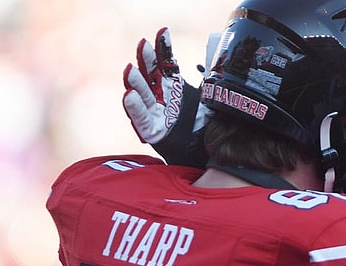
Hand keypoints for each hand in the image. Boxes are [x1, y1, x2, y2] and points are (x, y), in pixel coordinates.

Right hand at [122, 28, 211, 166]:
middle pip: (151, 76)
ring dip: (136, 83)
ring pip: (143, 96)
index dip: (164, 49)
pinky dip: (135, 108)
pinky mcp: (153, 132)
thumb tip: (215, 60)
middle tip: (143, 45)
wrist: (206, 154)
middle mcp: (162, 98)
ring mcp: (156, 114)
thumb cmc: (205, 126)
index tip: (163, 32)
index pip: (167, 64)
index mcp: (175, 88)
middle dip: (146, 61)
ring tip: (130, 70)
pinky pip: (142, 120)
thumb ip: (210, 81)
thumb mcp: (211, 99)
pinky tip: (130, 96)